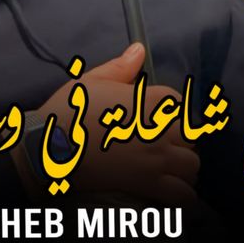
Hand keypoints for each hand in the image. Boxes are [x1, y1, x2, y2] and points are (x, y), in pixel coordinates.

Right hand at [38, 43, 199, 206]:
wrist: (51, 149)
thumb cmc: (70, 111)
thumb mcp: (92, 80)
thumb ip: (121, 67)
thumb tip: (139, 49)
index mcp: (149, 100)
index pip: (178, 102)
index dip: (169, 108)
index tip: (156, 114)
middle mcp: (160, 129)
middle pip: (190, 134)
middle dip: (178, 137)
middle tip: (161, 140)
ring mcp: (157, 160)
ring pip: (192, 164)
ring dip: (183, 164)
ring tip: (168, 165)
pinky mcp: (149, 185)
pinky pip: (183, 195)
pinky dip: (182, 194)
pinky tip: (170, 188)